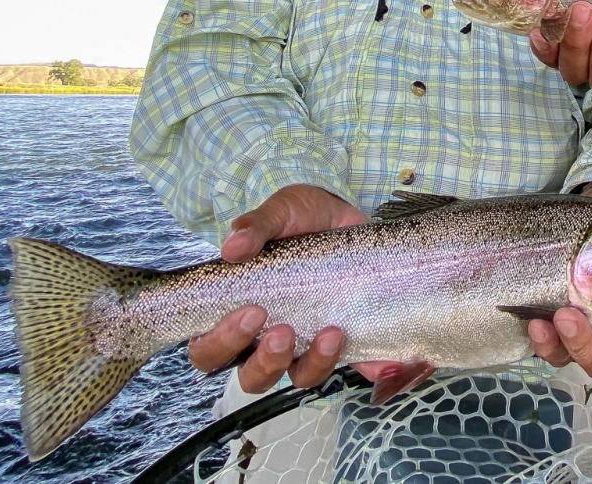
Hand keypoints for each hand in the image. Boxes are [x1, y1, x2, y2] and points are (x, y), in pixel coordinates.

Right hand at [187, 185, 392, 392]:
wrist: (344, 214)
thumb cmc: (299, 218)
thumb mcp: (277, 213)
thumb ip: (254, 227)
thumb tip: (232, 248)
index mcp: (237, 314)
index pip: (210, 350)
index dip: (222, 343)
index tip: (251, 313)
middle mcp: (267, 338)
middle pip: (253, 376)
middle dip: (266, 362)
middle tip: (283, 331)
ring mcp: (308, 344)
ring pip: (302, 377)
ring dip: (315, 364)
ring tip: (331, 332)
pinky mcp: (349, 342)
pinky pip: (357, 368)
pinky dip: (369, 369)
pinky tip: (380, 363)